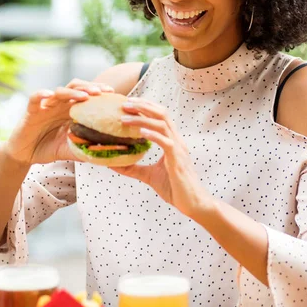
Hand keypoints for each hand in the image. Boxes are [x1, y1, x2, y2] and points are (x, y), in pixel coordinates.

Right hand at [3, 79, 113, 166]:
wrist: (25, 154)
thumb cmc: (49, 148)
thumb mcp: (69, 149)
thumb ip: (84, 149)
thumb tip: (106, 155)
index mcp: (71, 110)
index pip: (87, 95)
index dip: (99, 92)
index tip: (113, 94)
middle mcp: (60, 104)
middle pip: (76, 87)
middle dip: (90, 87)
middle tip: (102, 92)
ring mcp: (46, 106)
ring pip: (59, 91)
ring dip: (73, 92)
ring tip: (84, 95)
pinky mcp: (31, 111)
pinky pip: (35, 98)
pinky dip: (42, 94)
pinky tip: (50, 94)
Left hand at [111, 97, 212, 219]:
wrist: (193, 204)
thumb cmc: (175, 189)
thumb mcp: (149, 176)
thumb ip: (134, 168)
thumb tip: (113, 164)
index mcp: (172, 141)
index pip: (160, 116)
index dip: (146, 107)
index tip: (129, 103)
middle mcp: (176, 141)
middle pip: (162, 113)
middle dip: (143, 106)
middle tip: (125, 103)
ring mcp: (178, 149)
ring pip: (162, 124)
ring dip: (142, 118)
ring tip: (125, 117)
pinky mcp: (178, 160)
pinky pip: (166, 142)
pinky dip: (152, 134)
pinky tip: (139, 131)